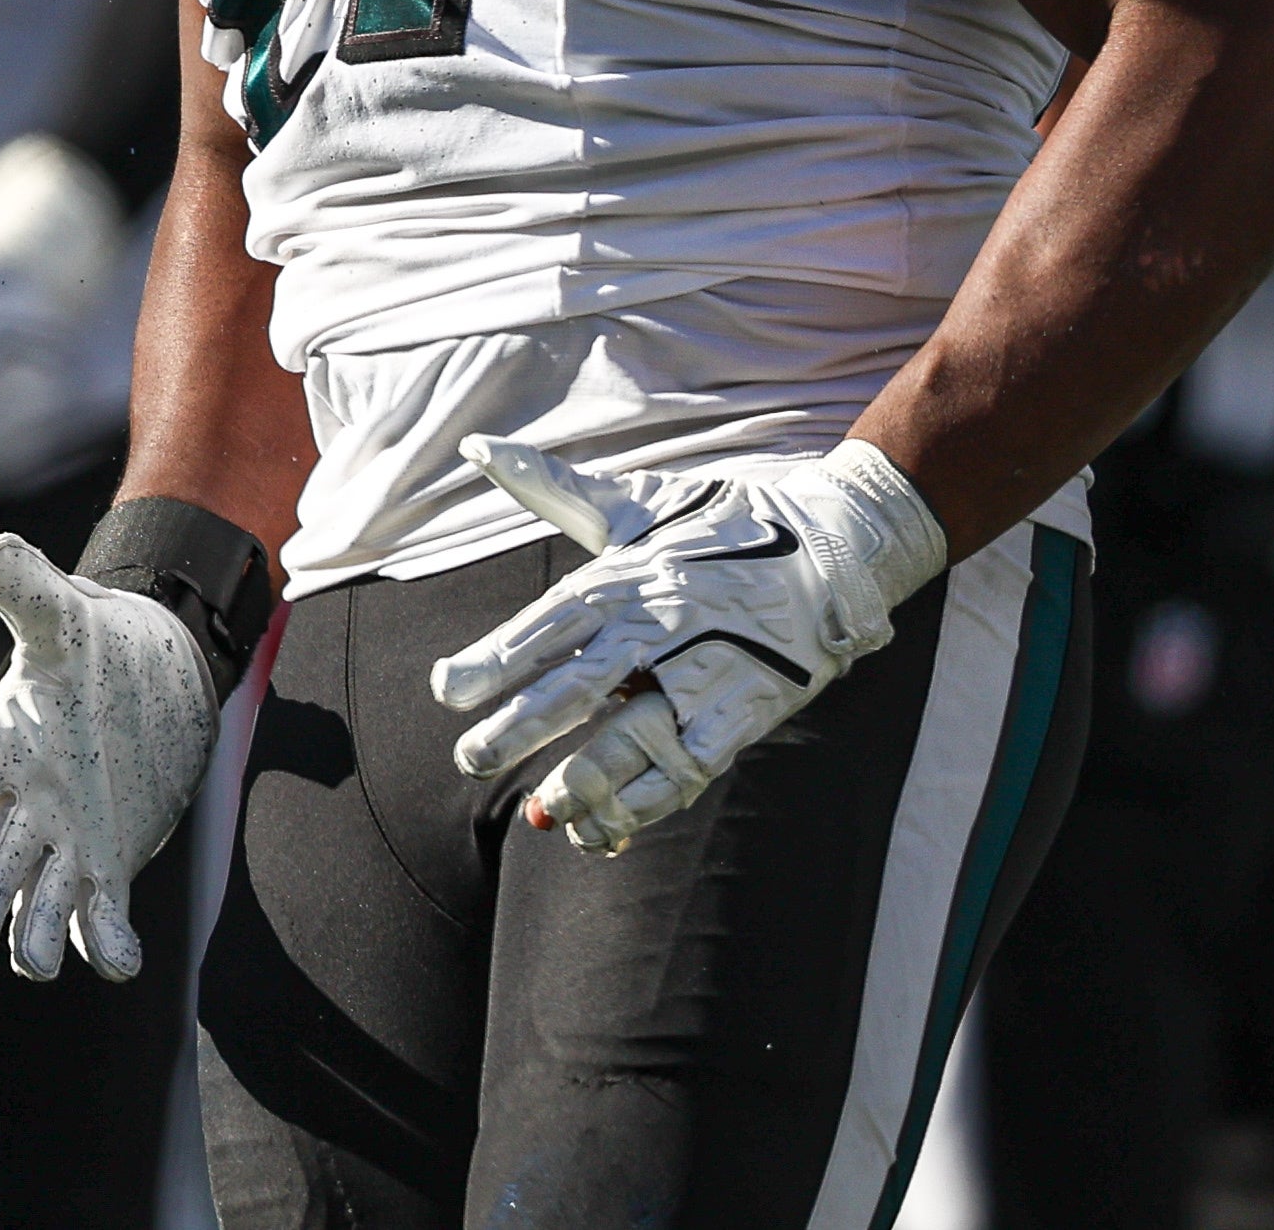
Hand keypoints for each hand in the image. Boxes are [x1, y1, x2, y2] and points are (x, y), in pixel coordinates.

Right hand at [0, 532, 215, 981]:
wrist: (151, 669)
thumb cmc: (92, 638)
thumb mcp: (60, 611)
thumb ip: (23, 584)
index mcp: (0, 749)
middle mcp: (22, 806)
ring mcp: (63, 842)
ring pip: (31, 909)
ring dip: (30, 943)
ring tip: (36, 960)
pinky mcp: (106, 865)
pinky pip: (96, 922)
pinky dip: (105, 948)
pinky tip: (121, 957)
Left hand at [428, 433, 946, 856]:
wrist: (829, 547)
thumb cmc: (718, 524)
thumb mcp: (634, 502)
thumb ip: (551, 487)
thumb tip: (478, 446)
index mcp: (622, 578)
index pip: (545, 625)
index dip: (494, 660)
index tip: (444, 691)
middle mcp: (656, 626)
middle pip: (576, 686)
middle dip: (518, 727)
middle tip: (469, 758)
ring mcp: (702, 672)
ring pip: (631, 738)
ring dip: (583, 780)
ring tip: (540, 811)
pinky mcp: (743, 710)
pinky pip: (687, 770)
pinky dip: (646, 803)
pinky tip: (606, 827)